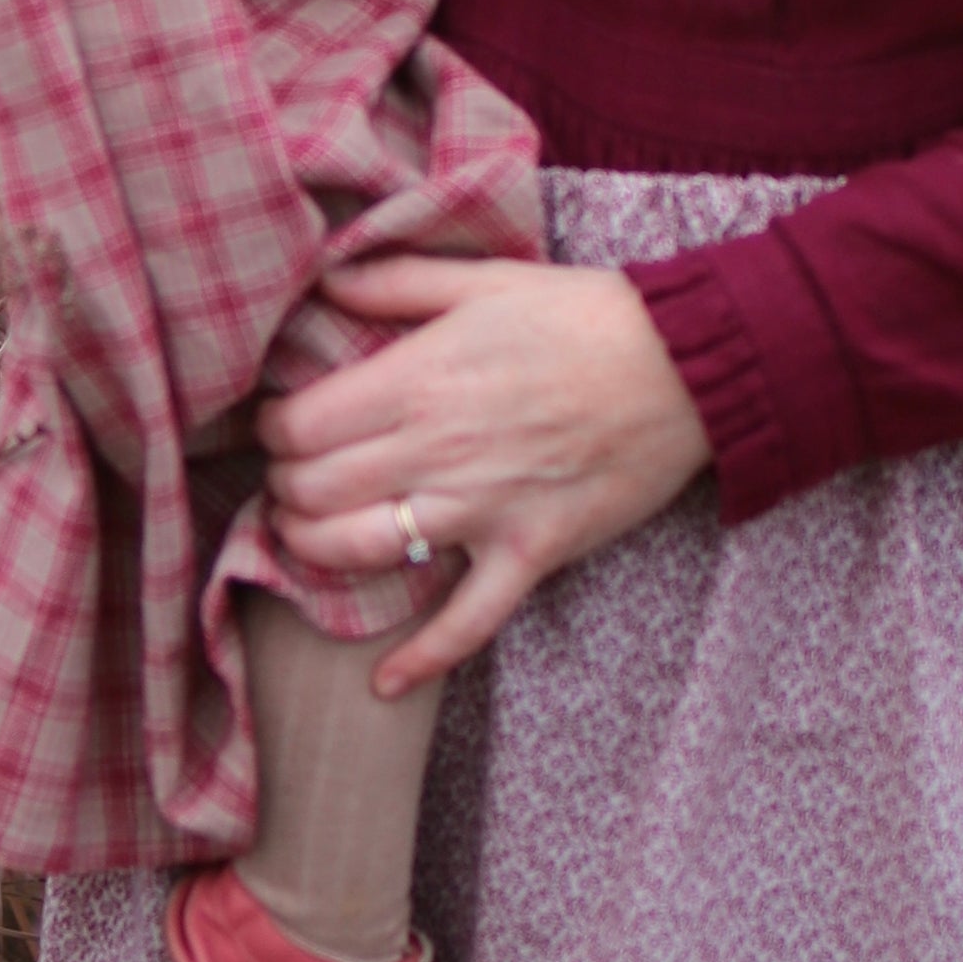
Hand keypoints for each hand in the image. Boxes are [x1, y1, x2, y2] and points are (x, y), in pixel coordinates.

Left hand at [258, 256, 711, 693]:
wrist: (689, 365)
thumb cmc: (584, 315)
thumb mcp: (485, 278)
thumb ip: (396, 282)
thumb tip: (325, 285)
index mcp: (420, 379)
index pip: (302, 426)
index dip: (274, 431)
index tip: (282, 426)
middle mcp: (438, 450)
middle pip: (314, 491)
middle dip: (284, 490)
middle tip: (291, 480)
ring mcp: (483, 510)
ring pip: (362, 552)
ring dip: (314, 554)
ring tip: (306, 540)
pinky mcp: (530, 553)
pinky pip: (467, 623)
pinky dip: (421, 659)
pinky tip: (383, 683)